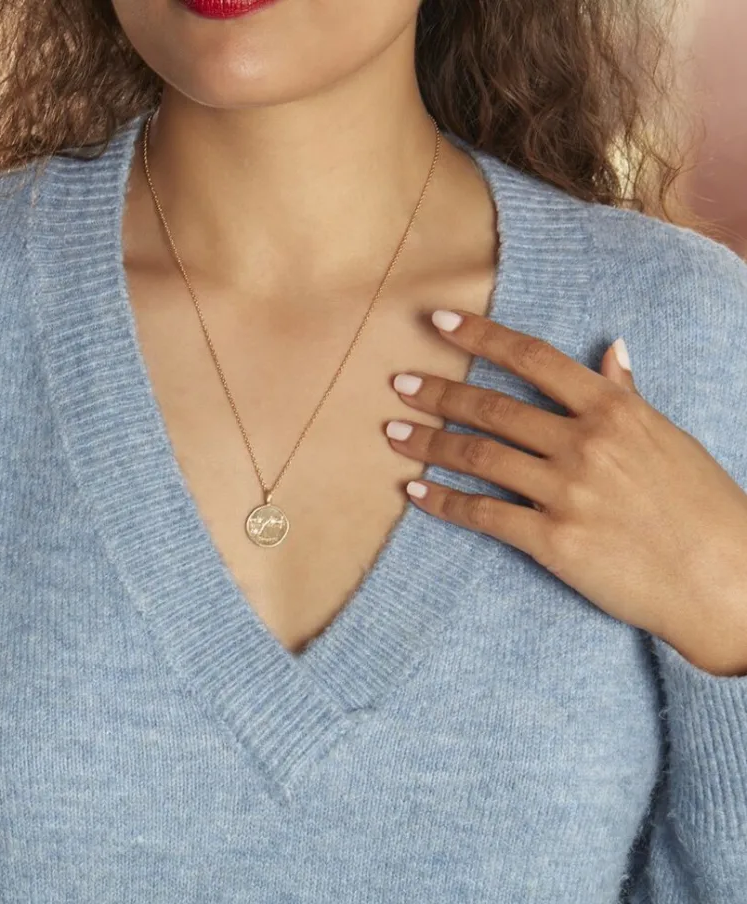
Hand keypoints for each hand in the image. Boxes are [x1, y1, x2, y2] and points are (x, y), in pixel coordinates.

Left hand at [385, 309, 746, 675]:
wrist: (726, 580)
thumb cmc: (702, 506)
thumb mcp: (668, 438)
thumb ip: (628, 395)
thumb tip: (612, 349)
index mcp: (613, 410)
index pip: (533, 358)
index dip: (481, 336)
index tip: (438, 321)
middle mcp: (584, 444)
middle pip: (493, 408)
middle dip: (438, 392)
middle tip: (399, 383)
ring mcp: (567, 493)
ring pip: (479, 456)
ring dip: (428, 443)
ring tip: (392, 432)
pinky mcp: (554, 541)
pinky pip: (484, 514)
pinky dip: (444, 501)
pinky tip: (415, 491)